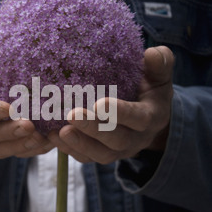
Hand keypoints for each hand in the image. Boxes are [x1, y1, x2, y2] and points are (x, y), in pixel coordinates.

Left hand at [48, 47, 174, 163]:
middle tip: (72, 115)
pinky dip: (69, 149)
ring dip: (79, 143)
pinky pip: (86, 158)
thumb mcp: (159, 75)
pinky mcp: (102, 154)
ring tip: (59, 131)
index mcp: (152, 117)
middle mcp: (136, 138)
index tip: (100, 103)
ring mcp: (119, 150)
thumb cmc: (150, 88)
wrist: (148, 115)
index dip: (120, 113)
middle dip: (94, 129)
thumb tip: (151, 53)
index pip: (138, 118)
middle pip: (116, 140)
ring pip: (101, 154)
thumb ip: (160, 63)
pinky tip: (51, 136)